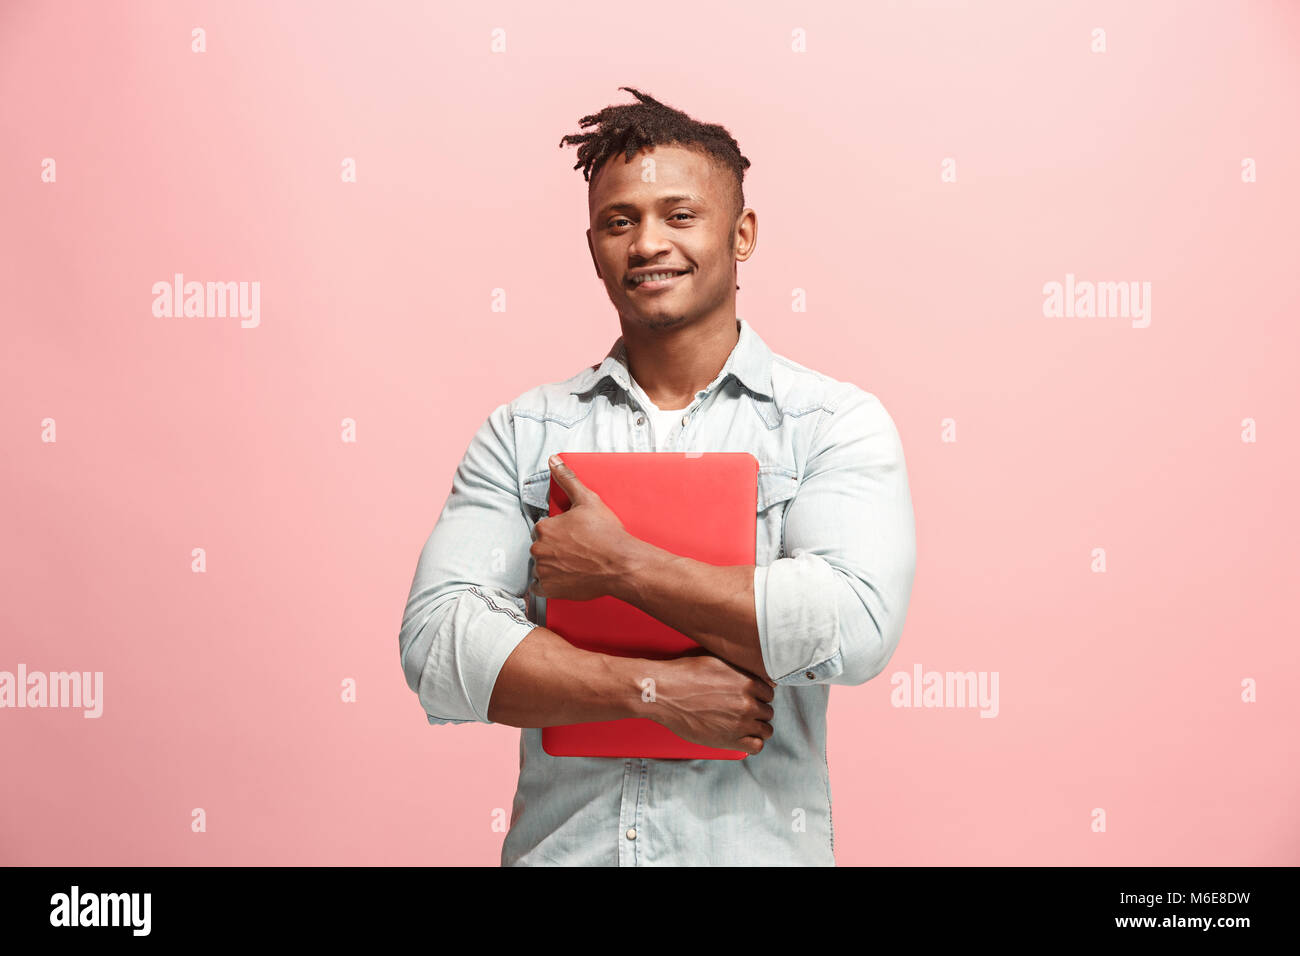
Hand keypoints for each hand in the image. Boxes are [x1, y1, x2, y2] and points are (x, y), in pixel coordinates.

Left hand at [528, 454, 640, 601]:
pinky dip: (549, 584)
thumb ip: (567, 479)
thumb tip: (554, 461)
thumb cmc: (607, 534)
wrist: (621, 564)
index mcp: (544, 528)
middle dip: (554, 548)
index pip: (543, 529)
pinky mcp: (550, 589)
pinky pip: (539, 587)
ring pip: (541, 566)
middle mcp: (539, 549)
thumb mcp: (588, 500)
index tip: (573, 535)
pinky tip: (565, 578)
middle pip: (541, 547)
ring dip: (552, 565)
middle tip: (576, 550)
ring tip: (575, 563)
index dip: (559, 531)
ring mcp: (544, 571)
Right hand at [648, 652, 776, 754]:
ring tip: (743, 725)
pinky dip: (753, 743)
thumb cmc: (685, 673)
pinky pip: (756, 746)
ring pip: (766, 730)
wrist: (664, 693)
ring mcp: (740, 723)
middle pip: (768, 711)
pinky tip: (743, 737)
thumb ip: (741, 668)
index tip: (751, 698)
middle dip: (757, 711)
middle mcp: (748, 703)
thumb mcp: (717, 660)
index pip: (769, 692)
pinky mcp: (729, 740)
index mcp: (748, 682)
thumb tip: (756, 671)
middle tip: (742, 711)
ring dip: (757, 727)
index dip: (759, 696)